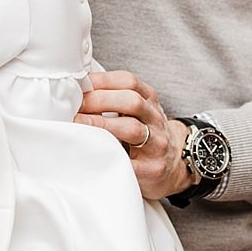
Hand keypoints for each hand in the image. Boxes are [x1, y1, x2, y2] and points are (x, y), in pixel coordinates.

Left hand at [78, 71, 193, 199]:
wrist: (176, 164)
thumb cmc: (148, 135)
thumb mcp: (139, 111)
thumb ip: (116, 99)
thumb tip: (79, 91)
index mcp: (150, 101)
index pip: (129, 81)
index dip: (102, 81)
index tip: (80, 85)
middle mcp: (156, 119)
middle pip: (132, 102)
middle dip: (100, 100)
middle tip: (75, 106)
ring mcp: (156, 144)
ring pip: (132, 128)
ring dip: (102, 124)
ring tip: (79, 123)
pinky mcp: (152, 169)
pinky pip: (130, 162)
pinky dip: (109, 155)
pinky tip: (91, 152)